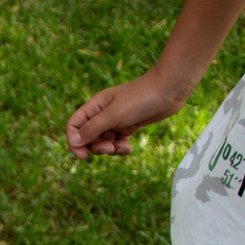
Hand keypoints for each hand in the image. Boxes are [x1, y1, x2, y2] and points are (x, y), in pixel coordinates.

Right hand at [65, 72, 190, 160]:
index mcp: (95, 106)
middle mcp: (103, 114)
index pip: (74, 126)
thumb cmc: (141, 98)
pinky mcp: (128, 126)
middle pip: (88, 137)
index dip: (74, 142)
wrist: (170, 89)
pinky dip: (121, 148)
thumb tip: (74, 142)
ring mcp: (116, 121)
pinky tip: (129, 149)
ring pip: (103, 142)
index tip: (83, 155)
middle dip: (96, 147)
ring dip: (110, 150)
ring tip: (122, 148)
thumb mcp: (114, 115)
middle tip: (110, 149)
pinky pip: (117, 143)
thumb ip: (93, 128)